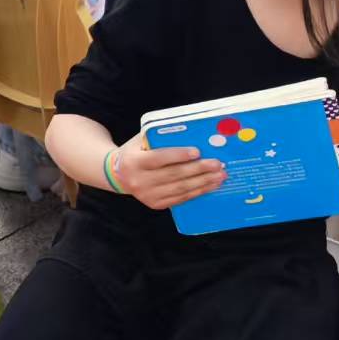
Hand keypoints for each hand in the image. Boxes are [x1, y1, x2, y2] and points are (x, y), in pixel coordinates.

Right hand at [105, 134, 224, 209]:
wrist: (118, 175)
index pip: (159, 158)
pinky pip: (180, 199)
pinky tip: (210, 185)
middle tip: (217, 164)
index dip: (178, 155)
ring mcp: (147, 195)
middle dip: (198, 169)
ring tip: (220, 176)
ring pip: (180, 189)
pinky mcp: (156, 204)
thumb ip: (159, 139)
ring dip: (203, 182)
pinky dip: (198, 192)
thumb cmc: (135, 152)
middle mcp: (139, 181)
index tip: (197, 151)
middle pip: (173, 175)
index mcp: (134, 162)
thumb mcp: (140, 142)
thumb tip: (191, 135)